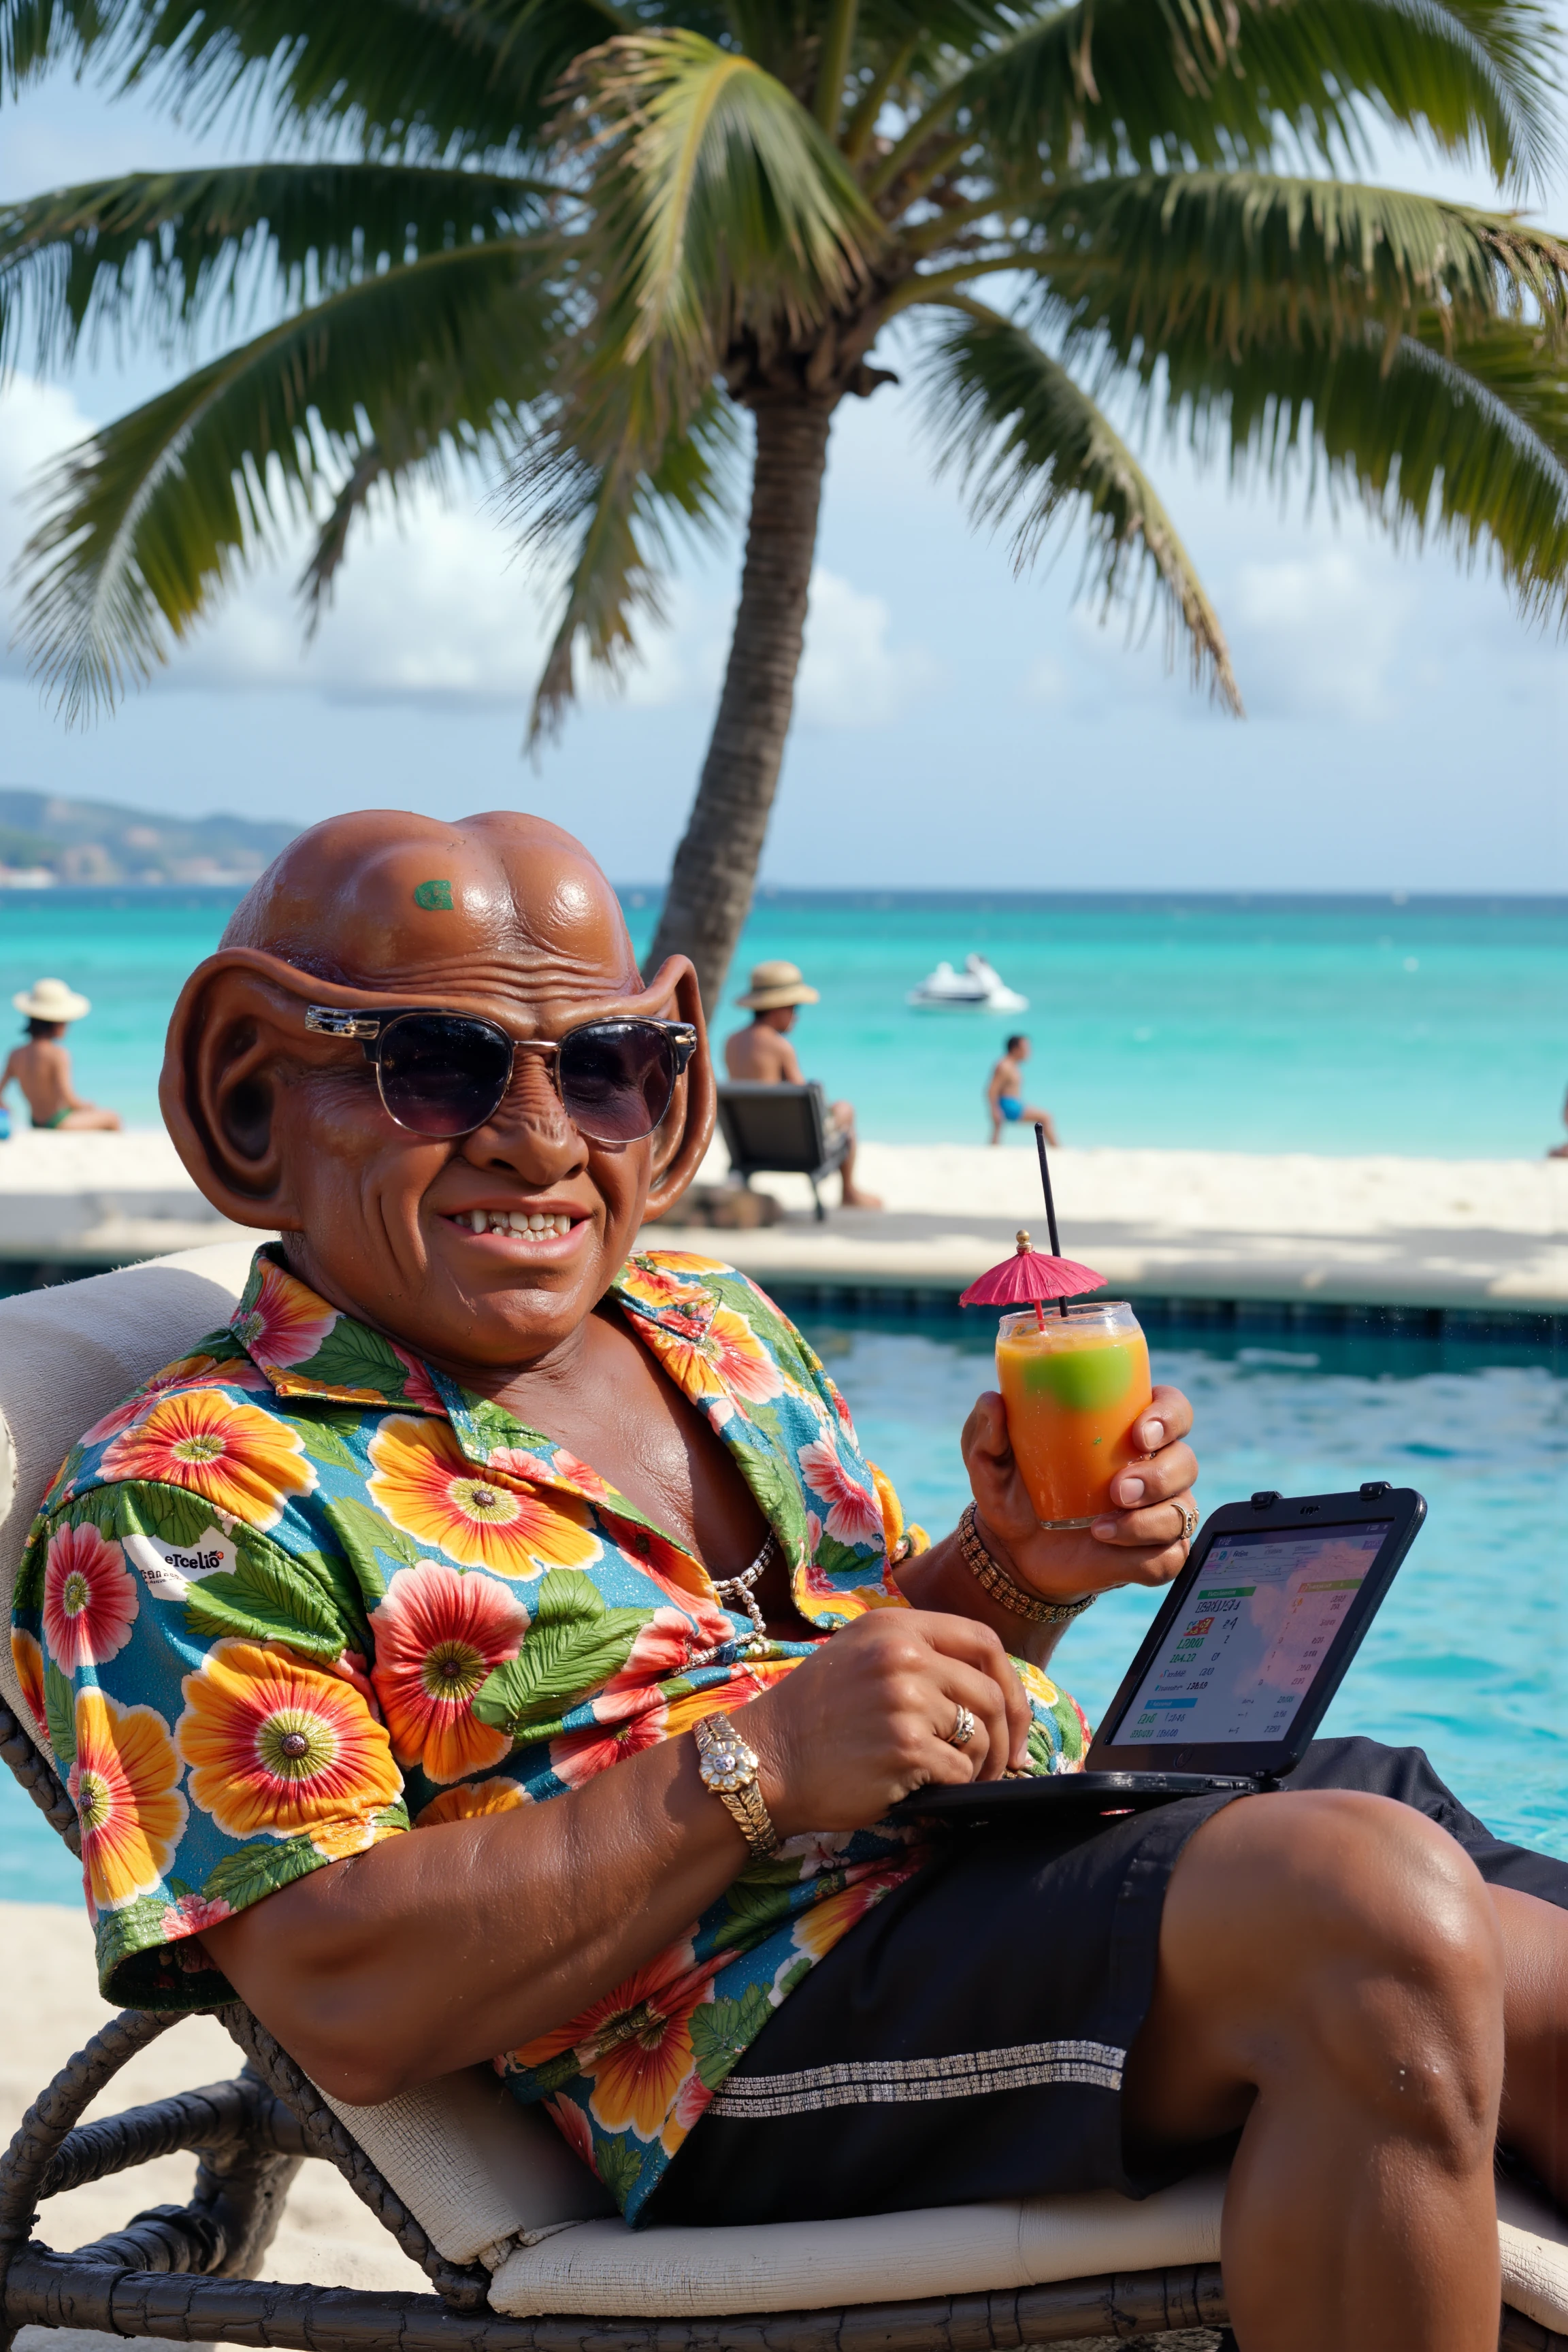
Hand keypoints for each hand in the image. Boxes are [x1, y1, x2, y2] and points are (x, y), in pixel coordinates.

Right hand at [739, 1609, 1031, 1836]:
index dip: (1010, 1682)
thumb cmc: (813, 1717)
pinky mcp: (905, 1748)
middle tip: (1001, 1765)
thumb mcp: (858, 1657)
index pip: (983, 1641)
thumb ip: (915, 1655)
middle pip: (991, 1693)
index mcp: (894, 1626)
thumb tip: (987, 1688)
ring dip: (977, 1766)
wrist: (762, 1759)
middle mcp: (903, 1655)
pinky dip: (953, 1788)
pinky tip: (926, 1789)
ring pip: (980, 1736)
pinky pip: (959, 1771)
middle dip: (1006, 1736)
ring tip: (953, 1778)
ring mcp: (905, 1700)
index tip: (1013, 1716)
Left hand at [961, 1384, 1198, 1603]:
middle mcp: (1152, 1467)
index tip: (1140, 1431)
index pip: (1173, 1409)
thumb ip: (987, 1430)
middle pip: (1185, 1461)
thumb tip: (992, 1401)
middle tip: (1117, 1489)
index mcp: (1126, 1429)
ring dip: (1148, 1519)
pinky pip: (1170, 1556)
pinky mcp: (1154, 1554)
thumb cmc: (1012, 1490)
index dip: (1169, 1415)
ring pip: (1182, 1511)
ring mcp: (1158, 1512)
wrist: (1013, 1550)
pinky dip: (1143, 1553)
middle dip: (1159, 1475)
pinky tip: (1106, 1544)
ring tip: (1101, 1526)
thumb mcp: (990, 1460)